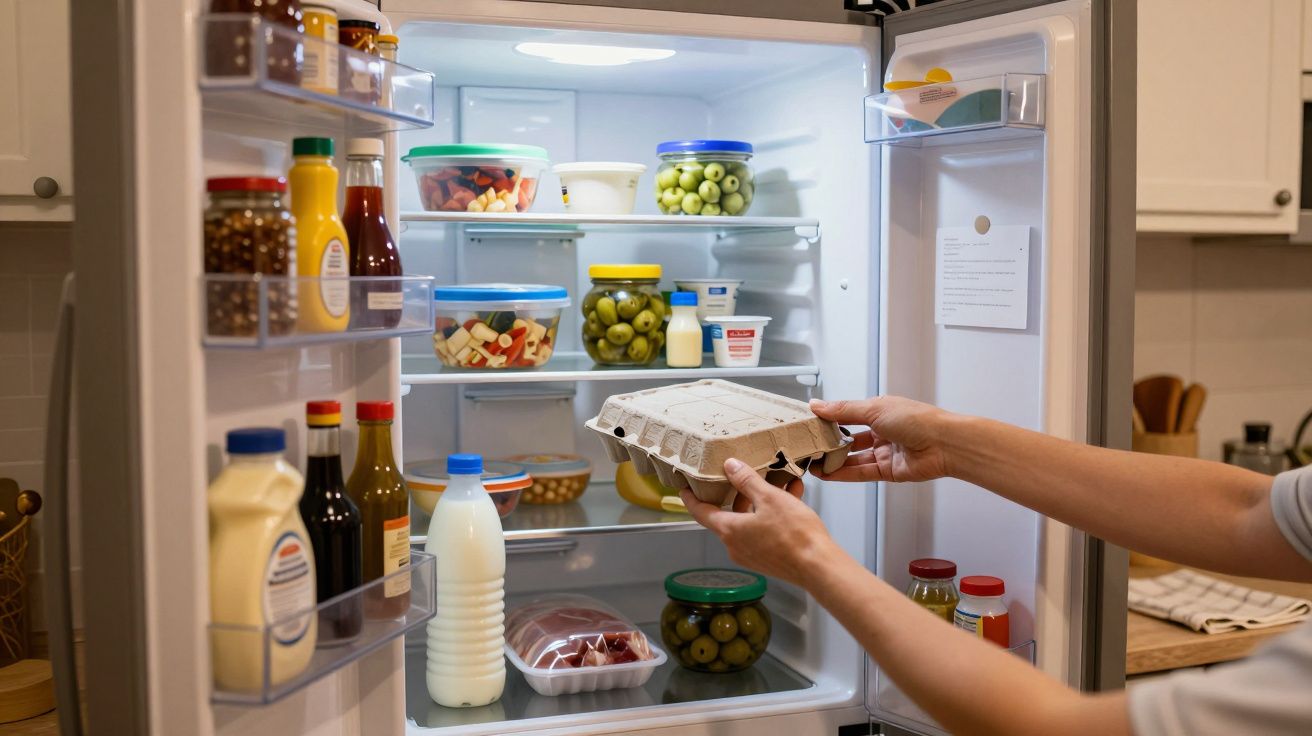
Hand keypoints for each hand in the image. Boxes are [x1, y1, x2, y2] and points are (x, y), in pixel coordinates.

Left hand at [681, 458, 838, 586]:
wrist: (819, 567)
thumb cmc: (794, 534)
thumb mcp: (769, 498)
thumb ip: (747, 481)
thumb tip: (730, 466)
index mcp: (730, 530)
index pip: (701, 512)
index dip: (691, 498)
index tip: (685, 488)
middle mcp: (736, 546)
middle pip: (728, 514)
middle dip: (738, 493)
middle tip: (743, 476)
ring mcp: (752, 555)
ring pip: (750, 521)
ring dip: (761, 501)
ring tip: (778, 483)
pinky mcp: (768, 559)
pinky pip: (764, 531)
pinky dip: (773, 514)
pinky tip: (792, 496)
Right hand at [809, 396, 950, 482]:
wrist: (944, 445)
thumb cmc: (917, 420)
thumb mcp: (874, 409)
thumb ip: (843, 410)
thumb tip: (818, 404)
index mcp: (879, 411)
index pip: (847, 415)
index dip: (828, 420)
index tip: (808, 424)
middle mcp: (881, 431)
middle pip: (849, 438)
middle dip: (829, 443)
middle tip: (808, 447)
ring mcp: (884, 452)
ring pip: (853, 458)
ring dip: (833, 461)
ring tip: (813, 463)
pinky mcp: (887, 471)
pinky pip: (861, 472)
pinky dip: (844, 474)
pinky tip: (828, 474)